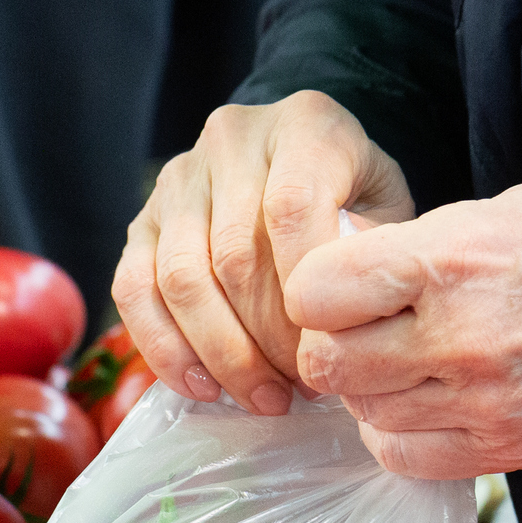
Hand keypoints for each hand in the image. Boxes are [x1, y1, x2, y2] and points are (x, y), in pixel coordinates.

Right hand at [111, 91, 413, 414]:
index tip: (328, 348)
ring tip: (264, 398)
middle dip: (269, 338)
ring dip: (222, 354)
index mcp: (305, 124)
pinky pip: (134, 290)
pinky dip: (164, 348)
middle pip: (235, 254)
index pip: (291, 208)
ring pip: (182, 279)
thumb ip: (373, 252)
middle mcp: (232, 138)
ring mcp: (179, 178)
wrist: (303, 163)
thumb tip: (341, 319)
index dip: (304, 290)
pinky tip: (203, 386)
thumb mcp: (387, 210)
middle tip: (302, 388)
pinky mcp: (142, 220)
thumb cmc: (354, 197)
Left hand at [286, 161, 521, 479]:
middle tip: (361, 329)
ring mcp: (482, 400)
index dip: (317, 288)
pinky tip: (421, 406)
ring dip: (368, 389)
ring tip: (402, 363)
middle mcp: (455, 335)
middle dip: (332, 344)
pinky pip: (408, 458)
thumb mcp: (505, 209)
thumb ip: (420, 248)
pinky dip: (398, 435)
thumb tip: (353, 273)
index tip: (338, 285)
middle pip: (328, 363)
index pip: (315, 292)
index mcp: (449, 258)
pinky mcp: (509, 447)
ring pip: (364, 412)